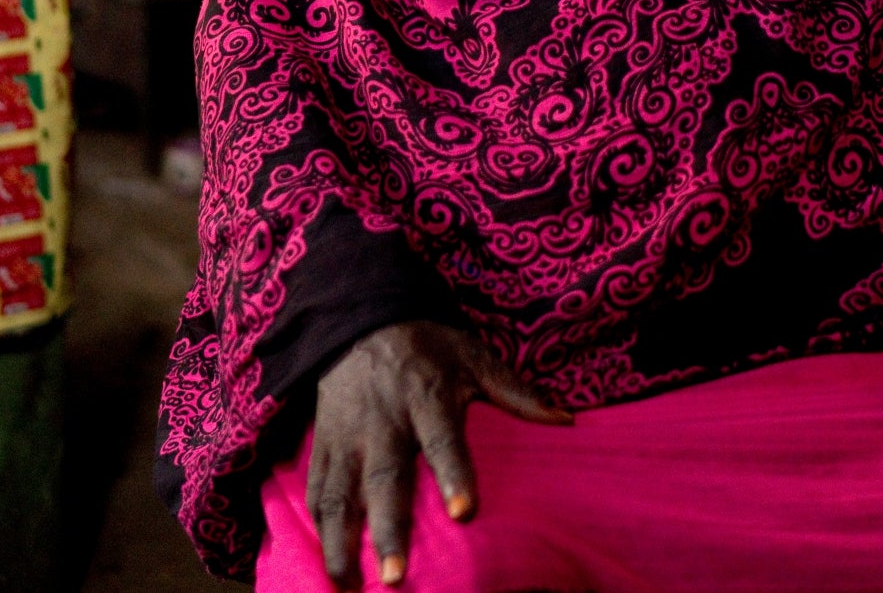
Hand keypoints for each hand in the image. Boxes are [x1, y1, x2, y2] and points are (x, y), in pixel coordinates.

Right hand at [307, 319, 570, 587]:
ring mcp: (348, 435)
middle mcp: (384, 421)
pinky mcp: (323, 443)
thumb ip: (516, 392)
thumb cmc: (427, 345)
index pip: (443, 440)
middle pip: (385, 480)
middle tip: (394, 577)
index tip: (464, 513)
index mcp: (426, 398)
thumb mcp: (473, 356)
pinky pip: (317, 488)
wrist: (360, 317)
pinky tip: (324, 561)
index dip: (454, 475)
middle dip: (388, 530)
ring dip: (340, 542)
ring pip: (340, 493)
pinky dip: (316, 526)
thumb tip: (566, 419)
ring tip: (348, 586)